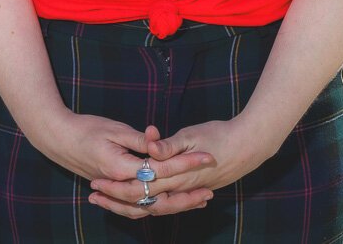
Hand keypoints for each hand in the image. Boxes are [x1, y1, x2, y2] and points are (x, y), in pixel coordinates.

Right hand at [29, 115, 216, 217]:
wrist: (58, 138)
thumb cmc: (85, 129)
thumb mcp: (115, 129)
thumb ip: (140, 140)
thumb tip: (161, 142)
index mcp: (121, 168)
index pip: (161, 170)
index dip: (185, 163)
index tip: (206, 157)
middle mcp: (120, 184)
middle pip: (158, 197)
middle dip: (185, 196)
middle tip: (209, 193)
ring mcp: (116, 190)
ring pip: (148, 208)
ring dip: (173, 206)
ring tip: (196, 203)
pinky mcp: (115, 190)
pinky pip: (137, 207)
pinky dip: (156, 208)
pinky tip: (170, 205)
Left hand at [91, 118, 281, 211]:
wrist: (249, 146)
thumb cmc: (220, 136)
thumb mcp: (193, 134)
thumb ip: (169, 144)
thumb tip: (149, 147)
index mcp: (176, 175)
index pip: (140, 187)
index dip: (116, 186)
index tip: (96, 182)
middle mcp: (179, 189)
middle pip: (141, 202)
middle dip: (115, 199)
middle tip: (93, 194)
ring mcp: (185, 193)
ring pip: (151, 208)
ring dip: (127, 205)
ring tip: (106, 201)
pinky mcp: (189, 192)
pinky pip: (164, 206)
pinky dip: (147, 207)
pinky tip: (138, 204)